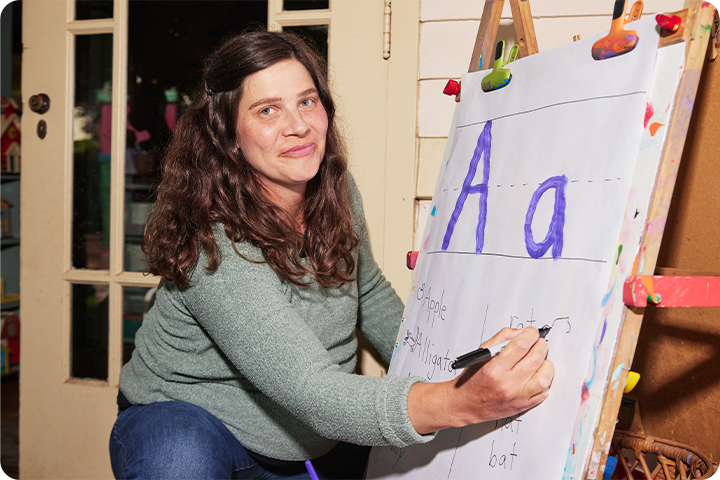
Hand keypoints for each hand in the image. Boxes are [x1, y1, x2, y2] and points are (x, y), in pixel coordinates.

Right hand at [407, 327, 553, 433]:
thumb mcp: (481, 354)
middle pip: (536, 358)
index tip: (532, 332)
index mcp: (494, 369)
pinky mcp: (524, 406)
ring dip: (546, 364)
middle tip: (537, 343)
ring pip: (545, 377)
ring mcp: (518, 397)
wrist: (466, 405)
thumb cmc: (472, 380)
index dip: (530, 334)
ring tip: (538, 360)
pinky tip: (536, 374)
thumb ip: (501, 338)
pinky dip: (545, 380)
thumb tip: (521, 332)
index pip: (521, 346)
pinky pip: (545, 392)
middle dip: (540, 345)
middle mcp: (507, 384)